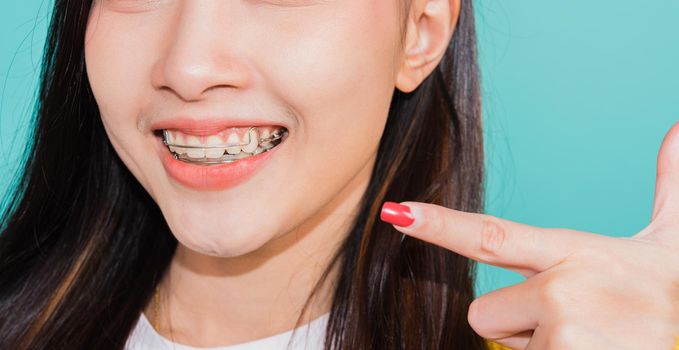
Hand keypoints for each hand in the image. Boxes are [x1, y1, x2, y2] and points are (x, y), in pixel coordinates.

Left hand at [380, 123, 678, 348]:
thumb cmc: (672, 293)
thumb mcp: (668, 240)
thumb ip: (667, 186)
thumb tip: (676, 129)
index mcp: (575, 252)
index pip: (492, 235)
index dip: (440, 224)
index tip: (397, 212)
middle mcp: (563, 289)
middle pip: (484, 312)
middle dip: (518, 322)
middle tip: (577, 321)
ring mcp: (565, 332)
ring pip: (506, 347)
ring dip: (541, 349)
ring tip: (592, 341)